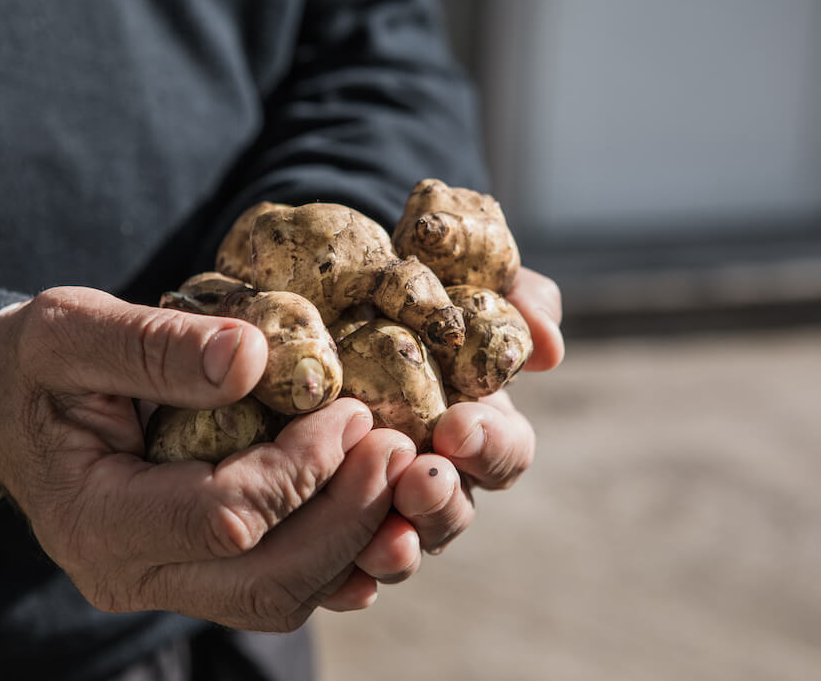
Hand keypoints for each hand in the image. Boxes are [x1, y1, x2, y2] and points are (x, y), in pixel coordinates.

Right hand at [0, 287, 412, 630]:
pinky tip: (370, 504)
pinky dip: (335, 554)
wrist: (12, 409)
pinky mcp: (194, 576)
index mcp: (96, 518)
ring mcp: (165, 586)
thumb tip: (254, 357)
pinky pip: (277, 587)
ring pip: (281, 596)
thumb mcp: (69, 333)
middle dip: (347, 515)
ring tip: (393, 467)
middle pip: (267, 580)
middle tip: (395, 445)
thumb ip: (152, 346)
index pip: (223, 519)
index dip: (299, 469)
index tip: (348, 408)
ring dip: (352, 538)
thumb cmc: (35, 365)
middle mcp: (131, 574)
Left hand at [346, 267, 564, 587]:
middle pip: (455, 510)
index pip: (504, 452)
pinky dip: (347, 579)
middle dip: (442, 502)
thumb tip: (549, 348)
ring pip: (404, 546)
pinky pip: (341, 570)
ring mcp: (381, 504)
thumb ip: (512, 299)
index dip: (490, 446)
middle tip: (420, 481)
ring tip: (381, 541)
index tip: (457, 426)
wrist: (304, 296)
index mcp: (471, 424)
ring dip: (400, 547)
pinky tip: (340, 579)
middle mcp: (432, 471)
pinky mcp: (325, 524)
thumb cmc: (392, 290)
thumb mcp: (455, 275)